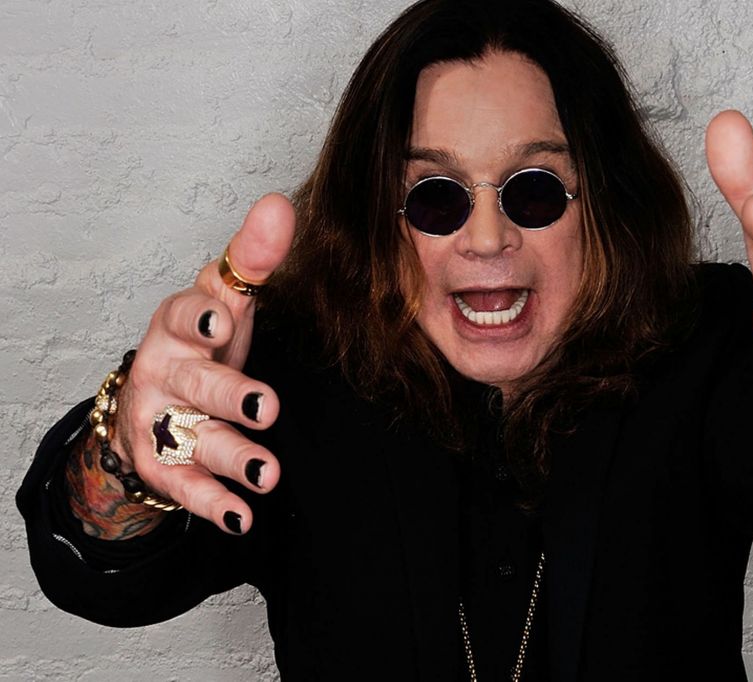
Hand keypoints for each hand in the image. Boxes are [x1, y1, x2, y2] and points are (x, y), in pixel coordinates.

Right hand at [112, 194, 295, 531]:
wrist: (147, 406)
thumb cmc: (201, 345)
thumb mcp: (223, 301)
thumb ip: (252, 259)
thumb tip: (278, 205)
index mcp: (179, 326)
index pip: (182, 315)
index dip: (200, 318)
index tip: (222, 318)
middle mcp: (164, 373)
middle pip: (196, 384)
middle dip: (229, 395)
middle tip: (268, 405)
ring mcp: (160, 423)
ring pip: (195, 440)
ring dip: (232, 455)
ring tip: (268, 472)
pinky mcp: (163, 467)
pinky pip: (187, 488)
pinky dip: (213, 504)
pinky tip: (241, 517)